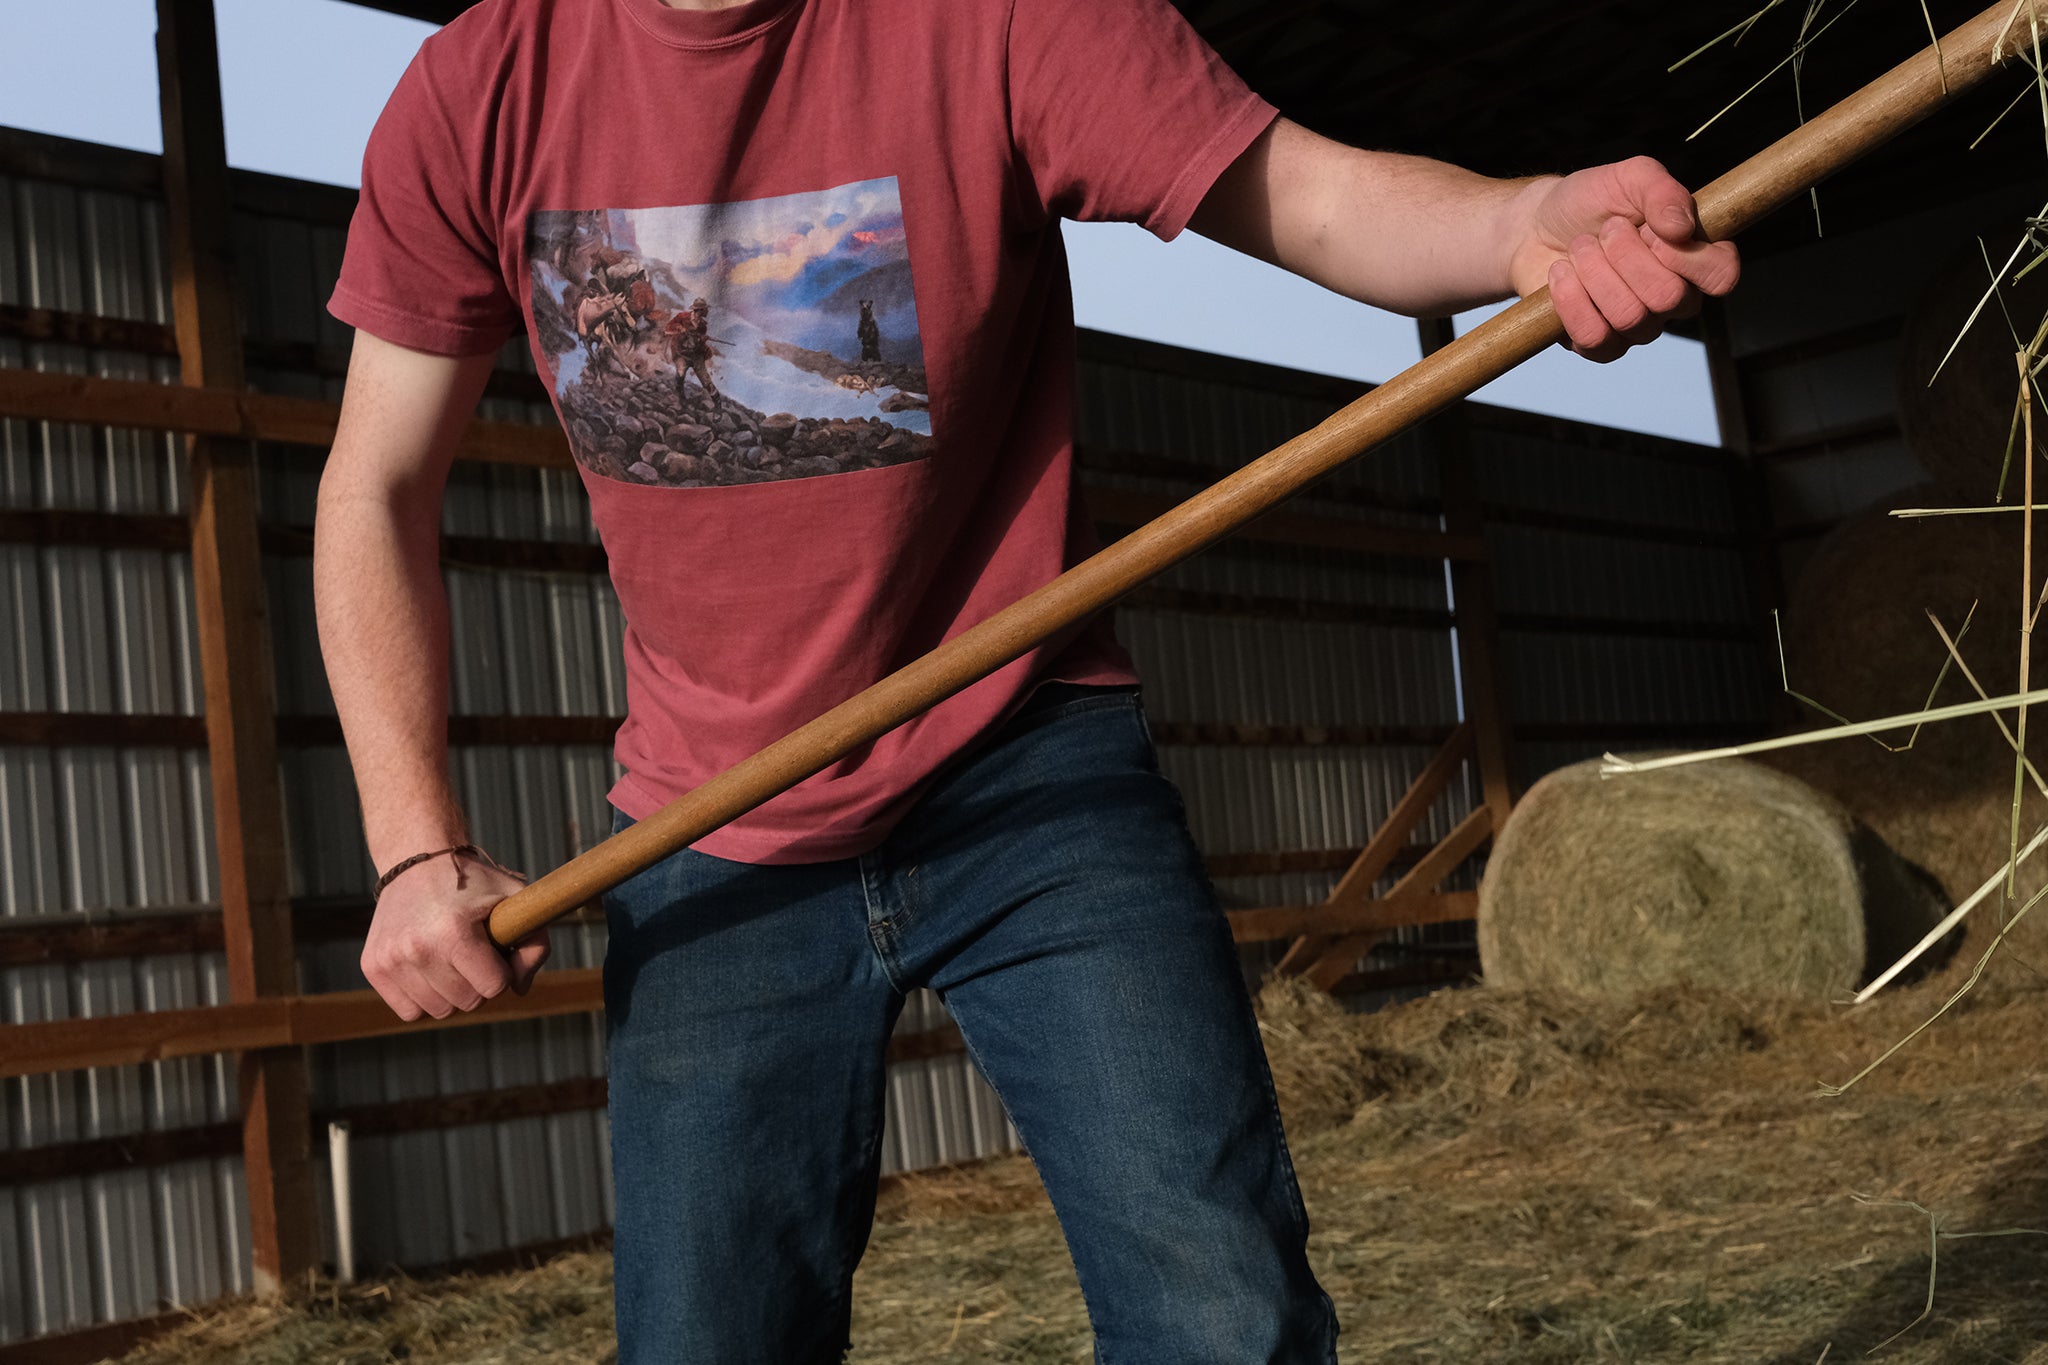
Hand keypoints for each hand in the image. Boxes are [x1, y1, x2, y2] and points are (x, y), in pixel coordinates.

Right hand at [361, 851, 550, 1020]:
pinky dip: (424, 997)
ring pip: (440, 1011)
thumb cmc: (474, 883)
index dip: (502, 971)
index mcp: (454, 933)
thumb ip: (534, 945)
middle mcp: (417, 949)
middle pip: (468, 1003)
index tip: (496, 951)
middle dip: (479, 982)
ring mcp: (391, 959)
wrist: (419, 861)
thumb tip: (519, 990)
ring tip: (451, 958)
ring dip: (452, 992)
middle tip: (473, 953)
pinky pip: (410, 1011)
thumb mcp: (514, 900)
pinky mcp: (373, 966)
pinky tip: (429, 968)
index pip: (494, 987)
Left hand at [1505, 156, 1741, 361]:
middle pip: (1667, 297)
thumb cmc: (1591, 202)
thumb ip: (1662, 191)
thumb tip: (1681, 228)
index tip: (1650, 229)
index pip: (1721, 277)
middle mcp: (1674, 299)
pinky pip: (1593, 336)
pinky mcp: (1599, 345)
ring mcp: (1638, 326)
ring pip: (1629, 317)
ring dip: (1594, 271)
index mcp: (1695, 259)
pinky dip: (1570, 299)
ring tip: (1580, 248)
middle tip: (1606, 231)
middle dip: (1625, 255)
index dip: (1684, 256)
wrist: (1535, 227)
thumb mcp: (1629, 177)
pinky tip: (1561, 274)